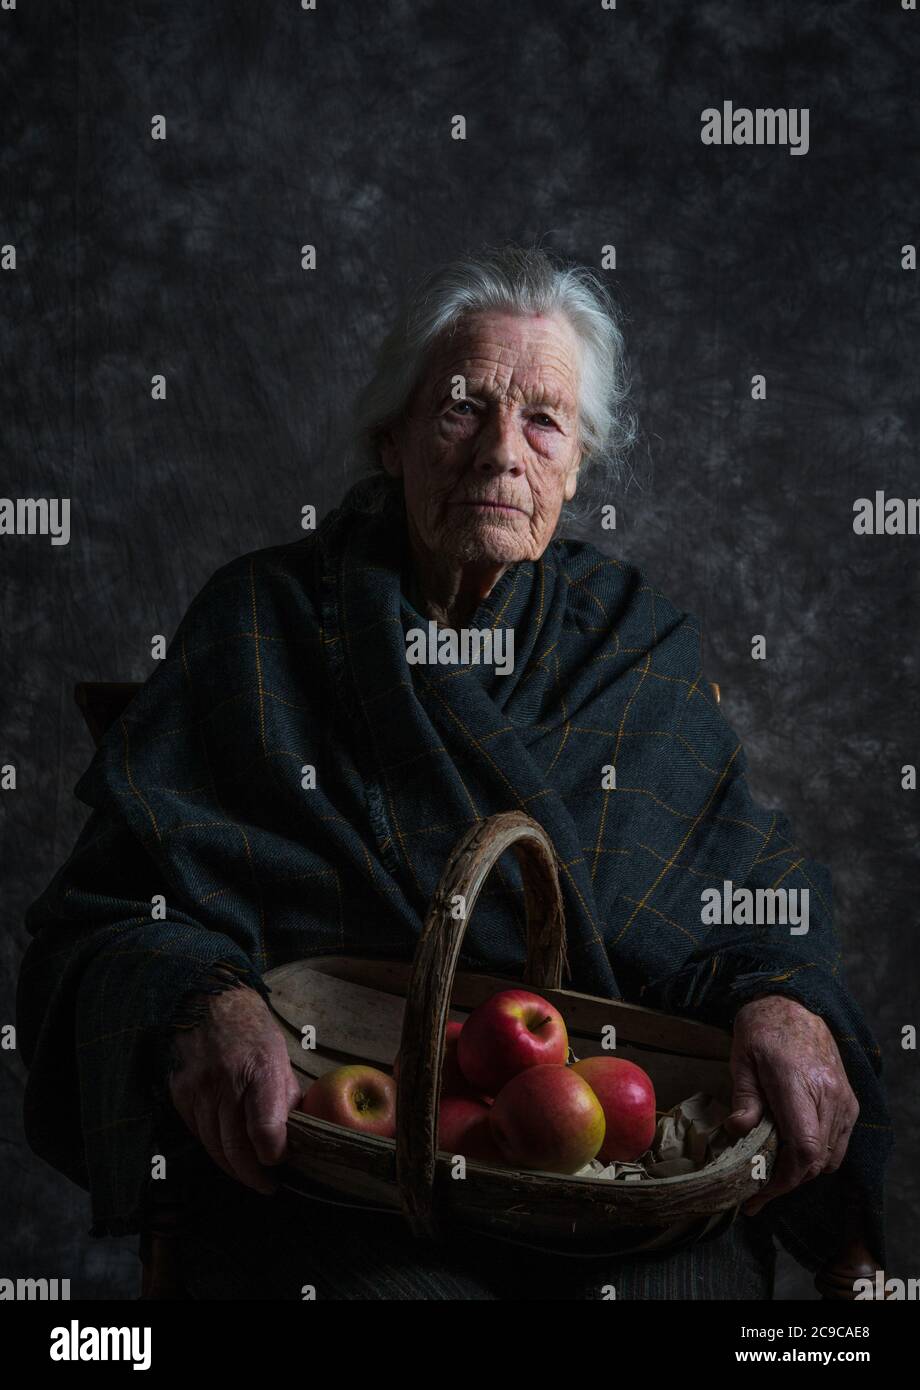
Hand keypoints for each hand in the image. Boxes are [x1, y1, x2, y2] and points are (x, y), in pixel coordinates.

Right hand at [167, 985, 302, 1194]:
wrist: (206, 1000)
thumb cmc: (250, 1027)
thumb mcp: (279, 1055)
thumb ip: (285, 1096)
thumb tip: (296, 1134)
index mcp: (259, 1070)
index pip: (265, 1129)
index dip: (274, 1155)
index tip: (281, 1162)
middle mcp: (226, 1083)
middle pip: (235, 1148)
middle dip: (253, 1175)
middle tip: (268, 1185)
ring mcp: (198, 1090)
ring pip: (213, 1147)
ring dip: (233, 1168)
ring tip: (249, 1174)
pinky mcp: (179, 1095)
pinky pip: (197, 1133)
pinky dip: (213, 1147)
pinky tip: (226, 1150)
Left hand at [723, 994, 858, 1216]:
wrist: (793, 1002)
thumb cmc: (762, 1028)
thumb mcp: (741, 1058)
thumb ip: (744, 1097)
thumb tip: (739, 1131)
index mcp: (799, 1083)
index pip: (804, 1147)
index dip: (784, 1178)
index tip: (759, 1192)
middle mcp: (829, 1094)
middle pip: (817, 1159)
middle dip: (787, 1181)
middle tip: (757, 1191)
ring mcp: (844, 1098)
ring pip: (831, 1156)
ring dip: (803, 1171)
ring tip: (772, 1173)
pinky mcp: (849, 1100)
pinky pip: (839, 1142)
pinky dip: (819, 1156)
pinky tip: (793, 1153)